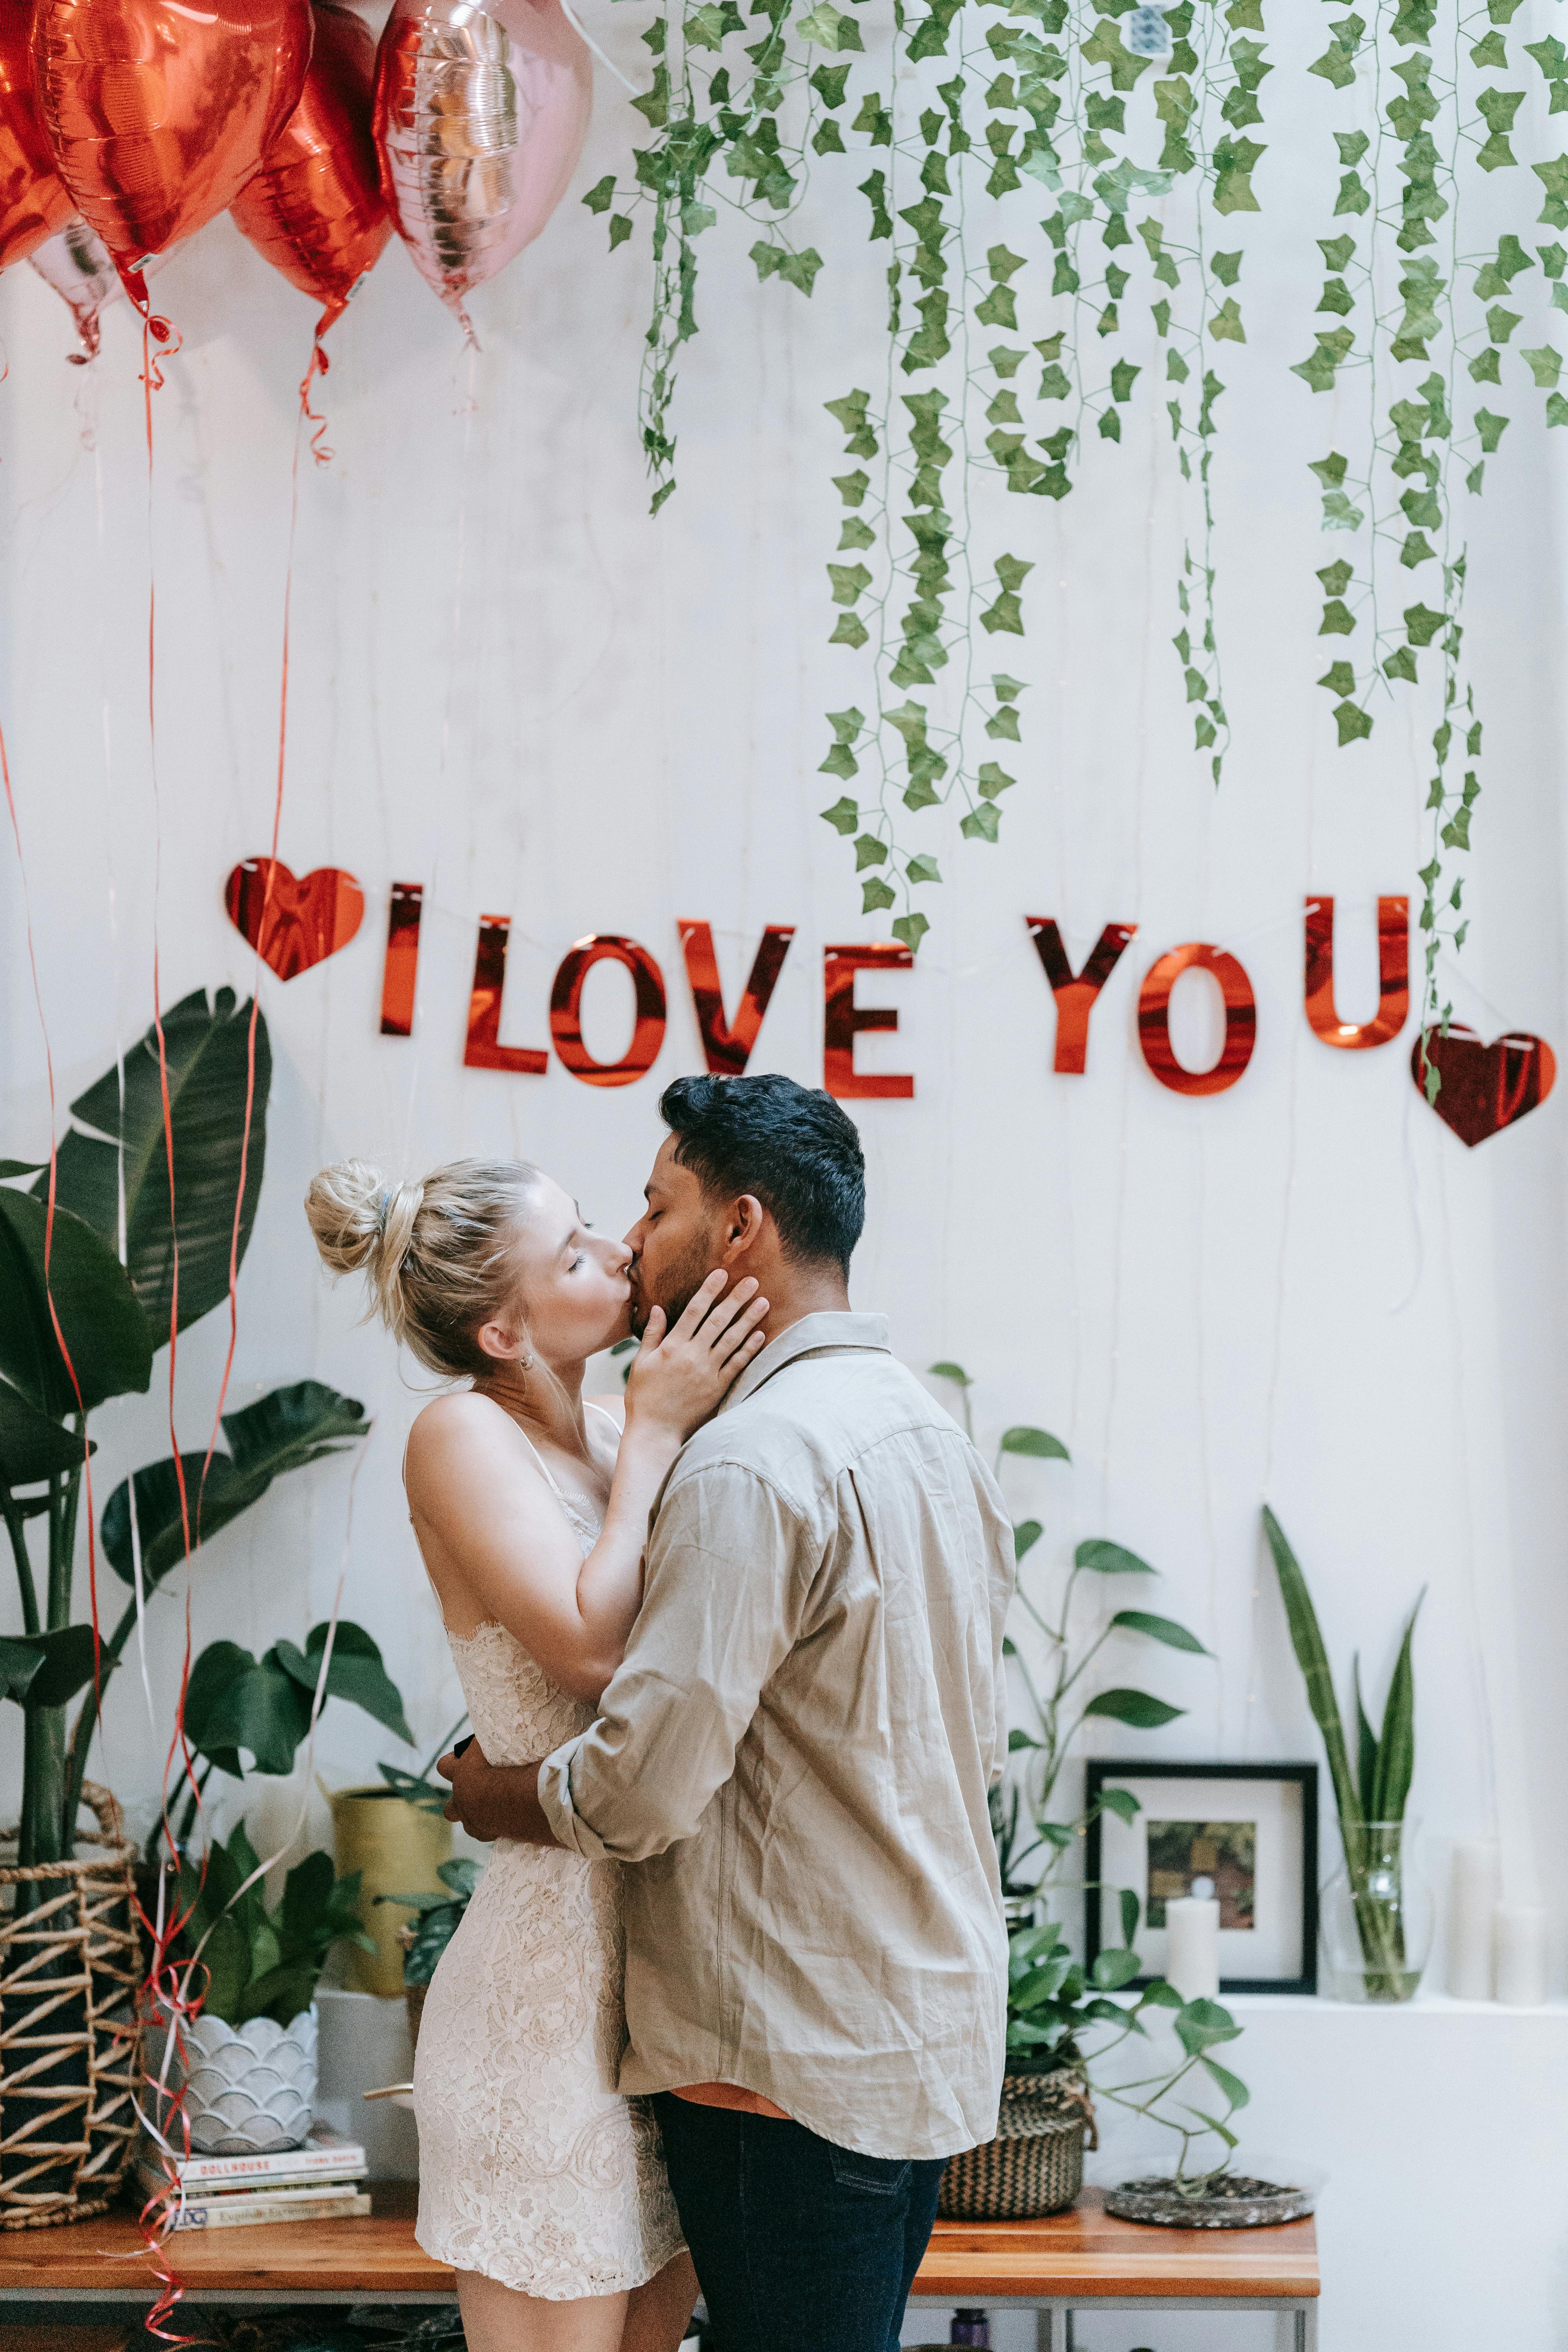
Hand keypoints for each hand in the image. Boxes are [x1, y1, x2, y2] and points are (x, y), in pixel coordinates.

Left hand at [437, 1739, 506, 1839]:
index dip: (451, 1763)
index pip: (444, 1766)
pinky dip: (494, 1828)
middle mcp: (461, 1801)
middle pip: (449, 1809)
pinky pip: (486, 1834)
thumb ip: (481, 1743)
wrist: (511, 1799)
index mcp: (460, 1775)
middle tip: (477, 1793)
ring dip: (475, 1818)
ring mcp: (473, 1821)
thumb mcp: (488, 1745)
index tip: (462, 1758)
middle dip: (458, 1802)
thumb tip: (480, 1736)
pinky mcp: (487, 1834)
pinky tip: (506, 1821)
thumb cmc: (501, 1767)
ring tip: (494, 1809)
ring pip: (467, 1825)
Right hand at [623, 1271, 768, 1440]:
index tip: (721, 1273)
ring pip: (732, 1340)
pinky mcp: (718, 1388)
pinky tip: (760, 1335)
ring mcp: (707, 1372)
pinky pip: (737, 1364)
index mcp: (672, 1346)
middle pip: (718, 1321)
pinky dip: (749, 1349)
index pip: (694, 1311)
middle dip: (736, 1299)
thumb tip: (659, 1308)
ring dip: (749, 1319)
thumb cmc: (644, 1397)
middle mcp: (692, 1356)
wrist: (655, 1431)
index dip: (709, 1290)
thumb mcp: (641, 1363)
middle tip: (752, 1281)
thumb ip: (653, 1335)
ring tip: (763, 1302)